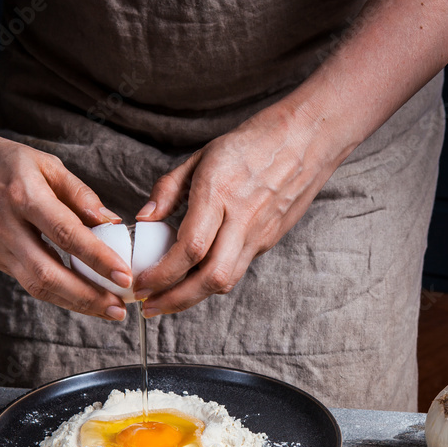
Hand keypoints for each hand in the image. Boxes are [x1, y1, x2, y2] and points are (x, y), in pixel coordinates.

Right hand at [0, 124, 130, 318]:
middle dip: (88, 296)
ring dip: (76, 303)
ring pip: (38, 287)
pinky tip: (84, 297)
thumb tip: (111, 222)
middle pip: (49, 274)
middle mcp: (7, 228)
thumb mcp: (46, 164)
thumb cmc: (3, 161)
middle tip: (119, 308)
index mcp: (23, 196)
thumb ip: (80, 195)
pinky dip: (60, 294)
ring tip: (108, 309)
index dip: (97, 258)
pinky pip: (30, 283)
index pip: (66, 234)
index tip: (124, 275)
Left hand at [133, 101, 337, 315]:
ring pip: (227, 281)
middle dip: (176, 299)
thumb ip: (169, 188)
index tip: (141, 282)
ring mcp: (259, 233)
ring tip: (166, 300)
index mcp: (220, 193)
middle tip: (149, 306)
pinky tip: (193, 278)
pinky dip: (211, 280)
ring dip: (193, 298)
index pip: (190, 248)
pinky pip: (237, 269)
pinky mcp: (269, 240)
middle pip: (211, 277)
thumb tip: (145, 218)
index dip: (163, 273)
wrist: (306, 140)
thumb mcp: (201, 156)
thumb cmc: (251, 143)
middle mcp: (242, 219)